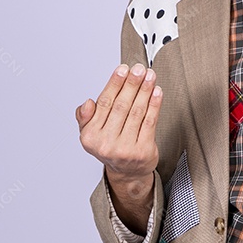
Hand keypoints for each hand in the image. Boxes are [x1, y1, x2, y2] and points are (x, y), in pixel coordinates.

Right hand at [76, 64, 161, 228]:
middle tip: (138, 69)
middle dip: (131, 84)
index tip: (122, 70)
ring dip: (144, 90)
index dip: (114, 84)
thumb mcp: (90, 133)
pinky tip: (156, 92)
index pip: (104, 104)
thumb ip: (85, 117)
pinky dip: (154, 104)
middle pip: (121, 106)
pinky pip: (149, 122)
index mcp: (90, 137)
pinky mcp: (143, 151)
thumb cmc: (110, 145)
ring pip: (136, 112)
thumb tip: (87, 103)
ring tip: (149, 76)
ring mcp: (125, 149)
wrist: (127, 172)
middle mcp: (106, 144)